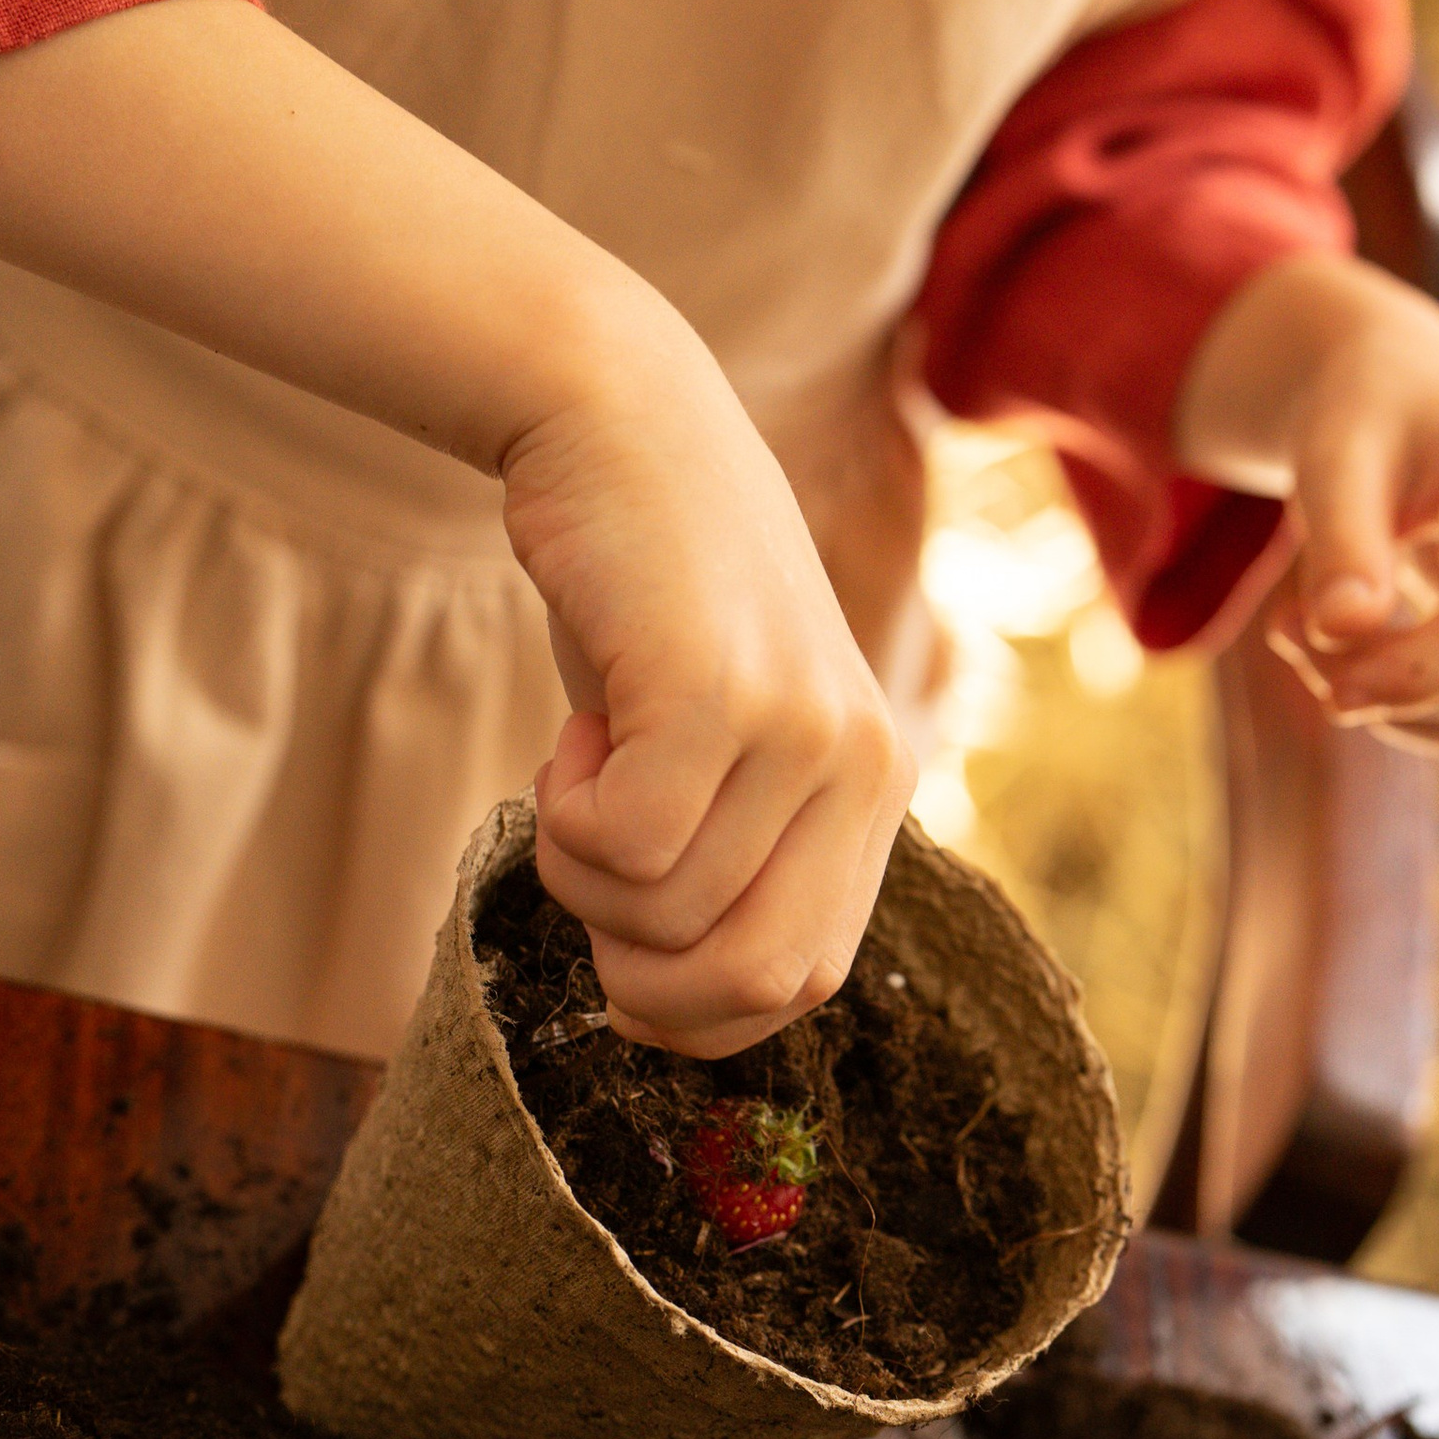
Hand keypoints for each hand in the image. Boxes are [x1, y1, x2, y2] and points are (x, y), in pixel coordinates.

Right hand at [500, 291, 915, 1058]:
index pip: (801, 987)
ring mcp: (801, 727)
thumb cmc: (649, 600)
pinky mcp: (718, 690)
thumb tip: (675, 1015)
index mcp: (877, 788)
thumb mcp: (720, 739)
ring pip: (662, 914)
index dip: (692, 1006)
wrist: (619, 424)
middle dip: (634, 967)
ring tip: (585, 756)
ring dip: (579, 866)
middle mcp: (866, 764)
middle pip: (747, 981)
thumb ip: (734, 854)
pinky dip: (560, 814)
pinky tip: (575, 725)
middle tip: (589, 856)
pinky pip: (619, 845)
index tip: (621, 941)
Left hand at [1173, 252, 1438, 756]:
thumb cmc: (1368, 418)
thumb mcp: (1332, 457)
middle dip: (1377, 685)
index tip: (1326, 690)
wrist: (1409, 398)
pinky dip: (1415, 705)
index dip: (1412, 674)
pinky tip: (1365, 641)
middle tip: (1289, 625)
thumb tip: (1339, 628)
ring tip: (1321, 623)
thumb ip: (1338, 539)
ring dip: (1392, 704)